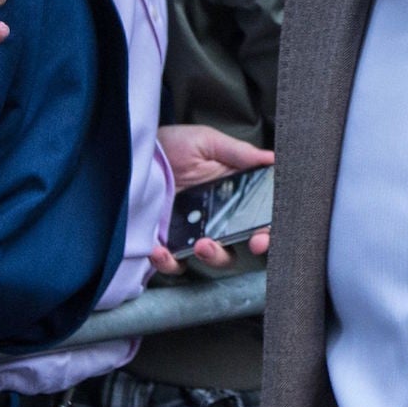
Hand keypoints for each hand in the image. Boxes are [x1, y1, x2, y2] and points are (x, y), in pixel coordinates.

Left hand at [150, 126, 274, 274]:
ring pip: (214, 257)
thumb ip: (239, 153)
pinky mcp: (167, 243)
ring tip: (202, 245)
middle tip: (254, 243)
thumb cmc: (172, 145)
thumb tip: (273, 159)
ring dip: (214, 256)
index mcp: (234, 194)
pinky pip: (173, 264)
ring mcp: (192, 233)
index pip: (260, 217)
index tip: (266, 234)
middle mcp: (218, 218)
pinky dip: (169, 263)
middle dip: (254, 246)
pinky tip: (161, 251)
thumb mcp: (206, 142)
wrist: (134, 153)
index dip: (269, 229)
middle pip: (245, 240)